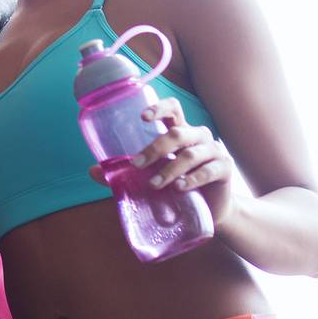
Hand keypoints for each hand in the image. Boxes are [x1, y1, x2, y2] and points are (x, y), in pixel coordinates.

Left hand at [127, 98, 245, 225]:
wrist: (212, 210)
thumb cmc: (179, 187)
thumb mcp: (153, 177)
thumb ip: (127, 173)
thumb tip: (92, 171)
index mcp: (180, 132)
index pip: (173, 109)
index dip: (159, 108)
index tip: (142, 118)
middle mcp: (198, 137)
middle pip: (178, 133)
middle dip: (155, 148)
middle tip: (137, 165)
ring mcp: (214, 151)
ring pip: (190, 155)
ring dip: (170, 170)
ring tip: (154, 184)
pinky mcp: (225, 169)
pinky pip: (209, 170)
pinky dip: (192, 179)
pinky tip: (180, 188)